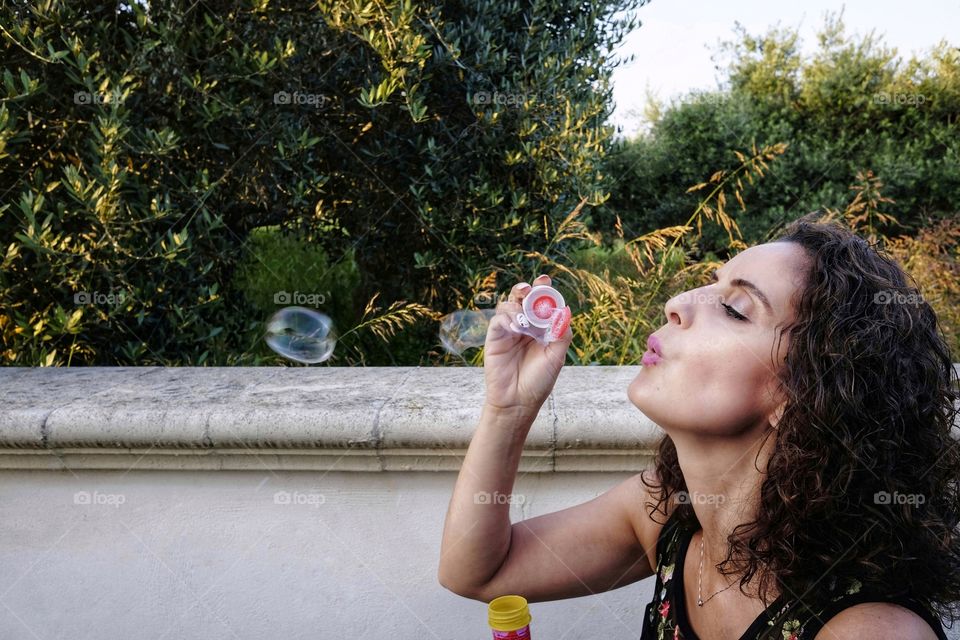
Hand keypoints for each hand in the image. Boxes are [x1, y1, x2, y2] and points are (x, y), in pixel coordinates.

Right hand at [482, 274, 572, 415]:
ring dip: (516, 304)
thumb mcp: (556, 357)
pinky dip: (506, 318)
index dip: (544, 291)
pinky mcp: (495, 337)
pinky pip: (498, 319)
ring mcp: (509, 331)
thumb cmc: (538, 381)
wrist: (518, 401)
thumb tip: (565, 310)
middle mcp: (525, 327)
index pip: (542, 304)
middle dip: (527, 290)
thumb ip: (561, 334)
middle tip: (530, 288)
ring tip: (523, 317)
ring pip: (508, 305)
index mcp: (542, 329)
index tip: (545, 281)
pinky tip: (515, 327)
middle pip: (523, 299)